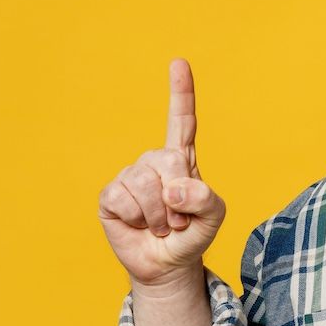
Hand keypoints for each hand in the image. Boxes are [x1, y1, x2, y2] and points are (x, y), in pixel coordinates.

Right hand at [98, 58, 226, 287]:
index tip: (178, 62)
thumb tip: (174, 188)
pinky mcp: (110, 196)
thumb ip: (205, 199)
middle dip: (179, 196)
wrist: (168, 263)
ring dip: (159, 213)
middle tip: (179, 218)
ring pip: (145, 183)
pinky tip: (139, 224)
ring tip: (161, 224)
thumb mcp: (214, 217)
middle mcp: (154, 161)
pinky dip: (137, 218)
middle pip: (168, 160)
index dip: (181, 92)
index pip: (183, 120)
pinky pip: (123, 198)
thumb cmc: (193, 234)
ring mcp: (130, 176)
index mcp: (183, 159)